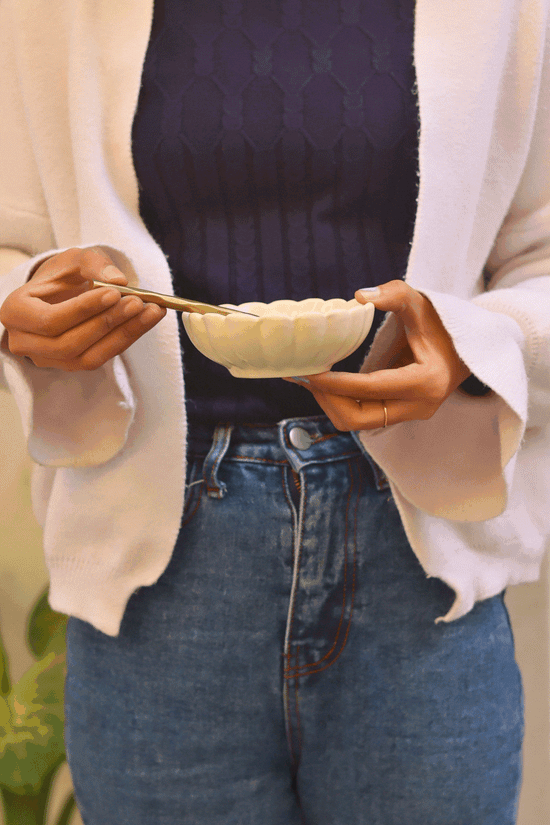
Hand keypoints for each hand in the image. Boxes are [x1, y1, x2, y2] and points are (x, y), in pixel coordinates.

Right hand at [0, 247, 165, 370]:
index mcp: (16, 312)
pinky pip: (100, 359)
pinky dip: (125, 340)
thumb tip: (118, 280)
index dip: (82, 310)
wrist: (59, 293)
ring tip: (150, 311)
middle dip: (106, 323)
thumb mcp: (73, 260)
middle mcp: (25, 341)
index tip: (114, 293)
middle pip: (68, 343)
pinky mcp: (70, 366)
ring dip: (122, 334)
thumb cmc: (62, 276)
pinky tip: (146, 321)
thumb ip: (93, 263)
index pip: (49, 320)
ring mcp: (47, 359)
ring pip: (86, 357)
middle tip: (138, 302)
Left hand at [284, 280, 471, 430]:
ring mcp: (412, 414)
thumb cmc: (443, 322)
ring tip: (311, 378)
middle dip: (328, 399)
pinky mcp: (403, 414)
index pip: (370, 389)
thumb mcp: (421, 302)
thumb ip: (393, 294)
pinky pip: (365, 417)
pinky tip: (327, 383)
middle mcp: (420, 406)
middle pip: (359, 419)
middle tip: (305, 376)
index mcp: (426, 381)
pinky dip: (343, 403)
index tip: (308, 372)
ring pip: (359, 423)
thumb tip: (359, 297)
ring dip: (332, 403)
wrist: (469, 346)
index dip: (335, 383)